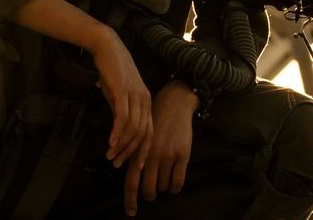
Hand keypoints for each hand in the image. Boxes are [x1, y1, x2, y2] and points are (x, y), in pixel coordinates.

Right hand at [88, 29, 151, 171]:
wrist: (107, 46)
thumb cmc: (112, 70)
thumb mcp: (118, 94)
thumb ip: (121, 111)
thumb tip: (118, 130)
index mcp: (146, 100)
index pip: (150, 130)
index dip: (144, 149)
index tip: (137, 165)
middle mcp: (144, 99)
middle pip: (143, 133)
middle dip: (131, 153)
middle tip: (117, 164)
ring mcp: (135, 94)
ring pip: (134, 128)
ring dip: (122, 145)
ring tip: (110, 156)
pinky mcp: (123, 91)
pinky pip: (123, 117)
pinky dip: (117, 132)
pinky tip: (110, 143)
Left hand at [139, 80, 197, 203]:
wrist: (175, 103)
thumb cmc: (156, 119)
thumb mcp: (141, 135)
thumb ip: (137, 155)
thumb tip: (133, 177)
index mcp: (139, 151)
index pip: (131, 181)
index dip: (130, 199)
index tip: (131, 212)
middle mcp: (152, 155)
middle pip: (148, 189)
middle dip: (149, 194)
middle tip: (151, 191)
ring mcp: (168, 156)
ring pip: (163, 187)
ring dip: (163, 186)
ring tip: (164, 174)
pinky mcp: (183, 155)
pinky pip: (178, 183)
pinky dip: (174, 187)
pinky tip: (173, 181)